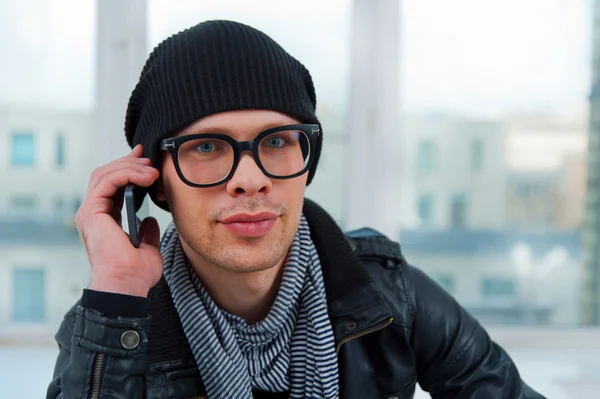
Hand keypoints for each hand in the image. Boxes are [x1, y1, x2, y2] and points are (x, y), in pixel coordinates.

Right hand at [76, 145, 162, 297]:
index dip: (128, 169)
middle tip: (148, 156)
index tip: (146, 161)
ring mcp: (89, 211)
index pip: (111, 185)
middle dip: (128, 162)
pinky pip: (107, 181)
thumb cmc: (135, 274)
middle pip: (105, 174)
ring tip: (152, 170)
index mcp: (104, 220)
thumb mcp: (147, 248)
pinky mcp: (91, 211)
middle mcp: (93, 213)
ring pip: (105, 174)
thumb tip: (150, 220)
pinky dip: (127, 174)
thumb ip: (146, 232)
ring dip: (131, 167)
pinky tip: (145, 176)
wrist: (127, 285)